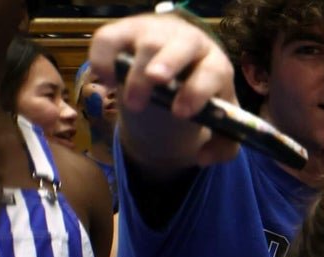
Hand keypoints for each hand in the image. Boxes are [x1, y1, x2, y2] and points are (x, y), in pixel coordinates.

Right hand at [89, 14, 238, 170]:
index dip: (198, 90)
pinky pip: (108, 39)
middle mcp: (189, 41)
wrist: (173, 66)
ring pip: (147, 42)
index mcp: (215, 64)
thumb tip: (203, 158)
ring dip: (137, 74)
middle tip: (155, 83)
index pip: (214, 70)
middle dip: (168, 63)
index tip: (182, 112)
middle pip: (182, 44)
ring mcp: (155, 32)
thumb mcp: (216, 122)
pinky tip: (109, 83)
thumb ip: (221, 147)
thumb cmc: (196, 95)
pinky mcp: (123, 31)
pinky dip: (103, 60)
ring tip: (133, 103)